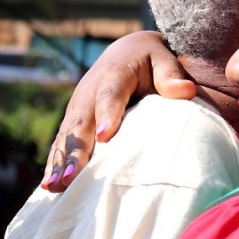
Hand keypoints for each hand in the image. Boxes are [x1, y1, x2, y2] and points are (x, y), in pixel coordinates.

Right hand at [43, 31, 193, 190]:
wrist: (127, 52)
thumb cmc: (150, 61)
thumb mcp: (163, 61)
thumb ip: (171, 76)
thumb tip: (187, 89)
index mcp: (113, 75)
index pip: (110, 95)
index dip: (107, 114)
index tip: (105, 135)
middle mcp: (89, 92)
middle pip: (81, 122)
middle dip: (76, 150)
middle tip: (72, 176)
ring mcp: (78, 108)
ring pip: (67, 136)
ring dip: (61, 162)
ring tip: (57, 186)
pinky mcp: (72, 121)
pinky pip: (61, 143)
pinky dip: (55, 163)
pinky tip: (51, 186)